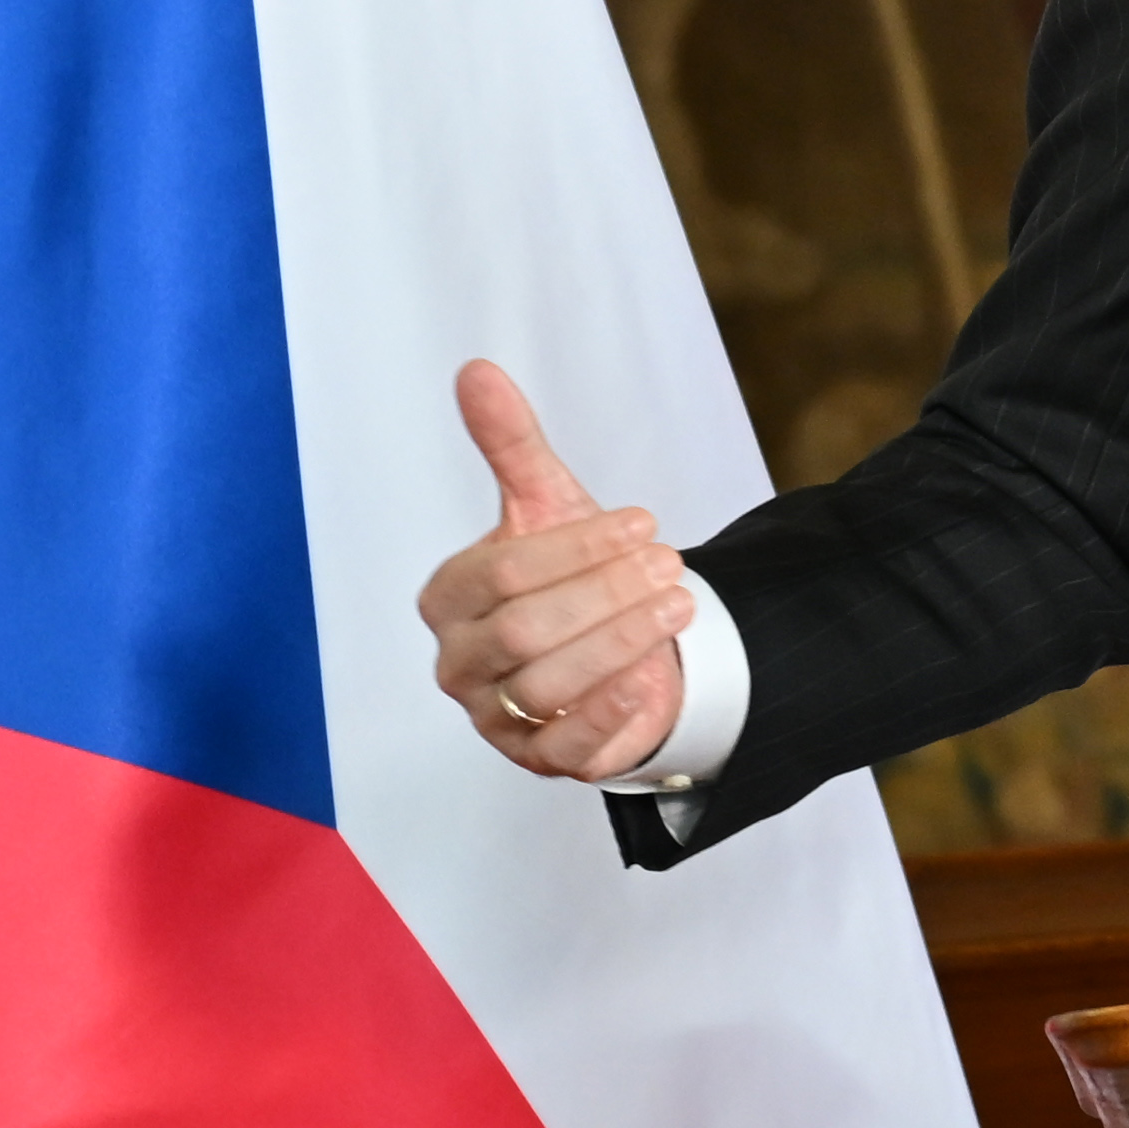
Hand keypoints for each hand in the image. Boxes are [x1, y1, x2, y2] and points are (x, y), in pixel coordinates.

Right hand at [418, 358, 695, 782]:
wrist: (617, 646)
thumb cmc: (570, 576)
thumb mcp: (549, 507)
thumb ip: (511, 445)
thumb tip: (477, 369)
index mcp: (449, 599)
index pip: (501, 573)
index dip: (577, 546)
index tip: (644, 521)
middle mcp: (460, 663)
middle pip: (523, 631)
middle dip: (605, 593)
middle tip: (671, 563)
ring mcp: (496, 717)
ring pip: (547, 684)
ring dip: (621, 641)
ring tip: (678, 606)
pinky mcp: (541, 758)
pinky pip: (566, 745)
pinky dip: (610, 710)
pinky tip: (651, 677)